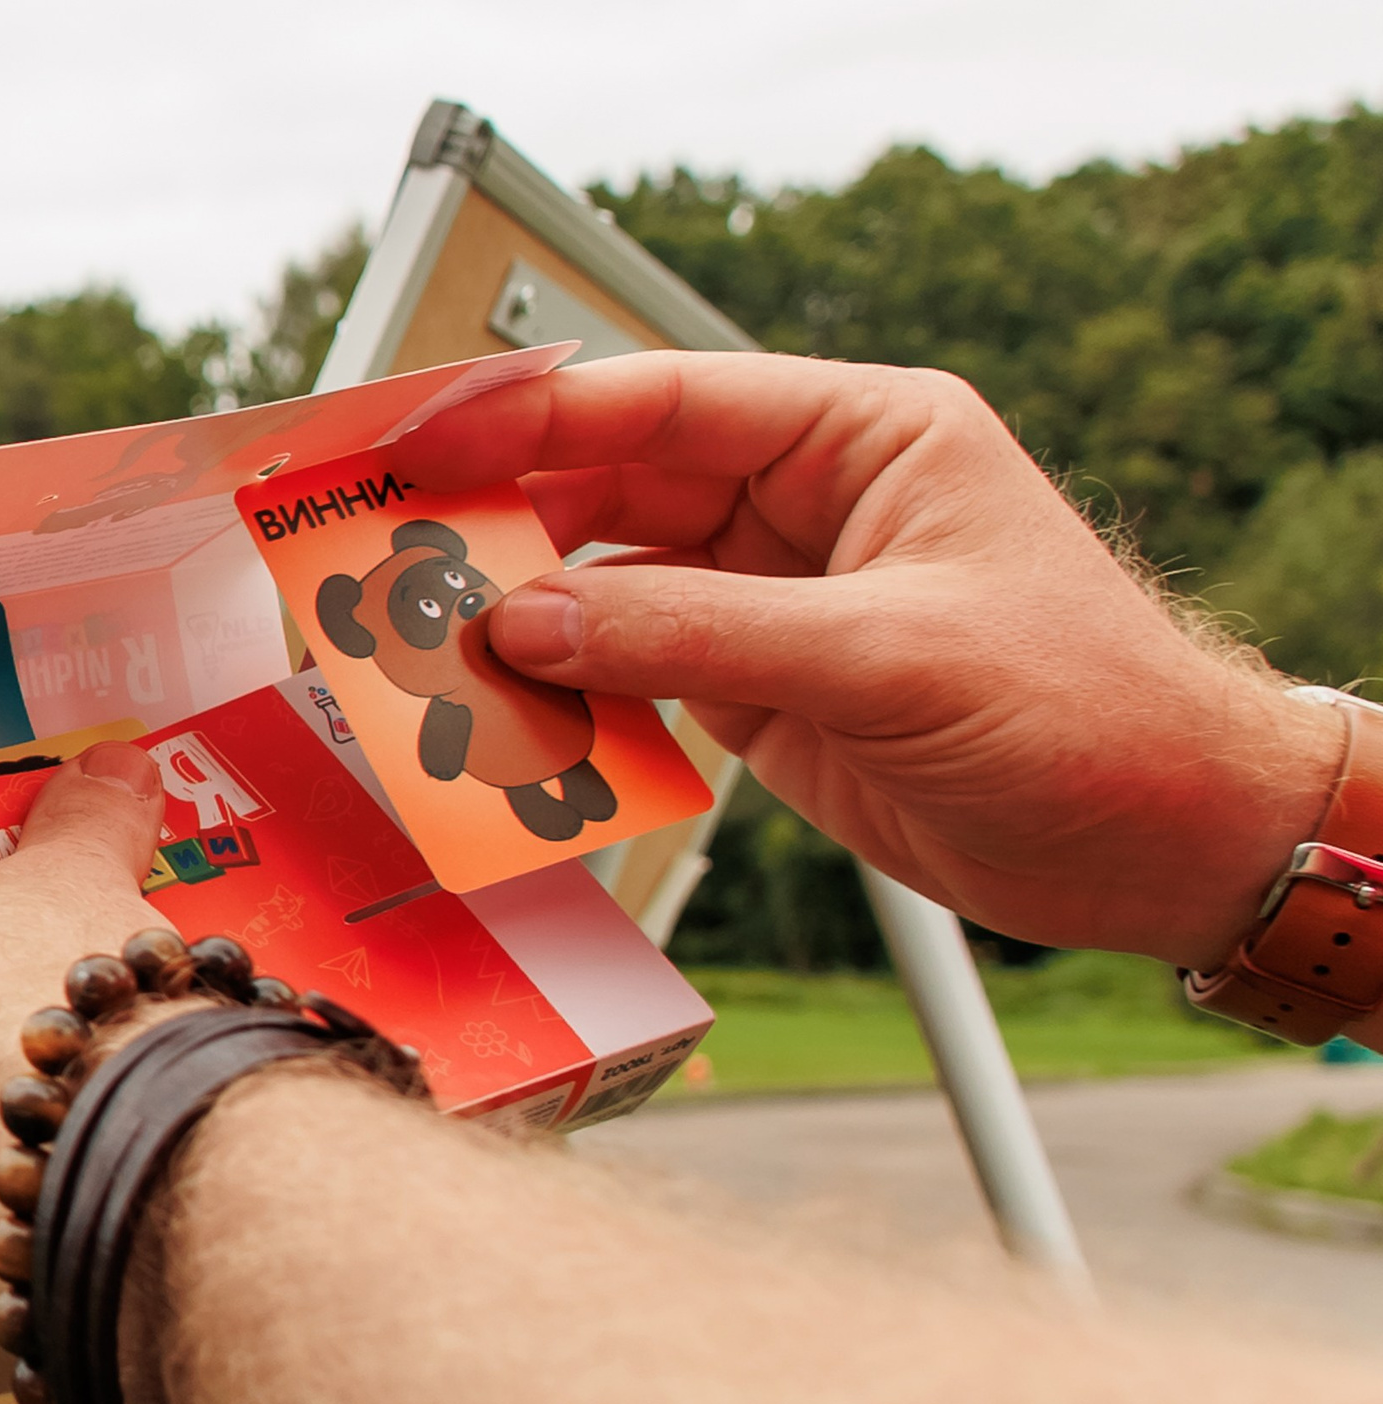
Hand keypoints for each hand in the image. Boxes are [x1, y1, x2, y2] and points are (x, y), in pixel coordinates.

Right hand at [399, 351, 1336, 968]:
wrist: (1165, 843)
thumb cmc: (1093, 711)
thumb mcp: (887, 657)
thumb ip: (696, 636)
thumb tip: (527, 627)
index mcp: (860, 436)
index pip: (664, 404)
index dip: (535, 415)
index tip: (428, 438)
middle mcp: (806, 507)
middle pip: (616, 491)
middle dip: (508, 522)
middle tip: (395, 557)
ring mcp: (774, 602)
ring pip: (611, 589)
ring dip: (527, 620)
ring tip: (430, 647)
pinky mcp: (759, 694)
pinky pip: (633, 675)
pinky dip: (569, 697)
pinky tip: (510, 715)